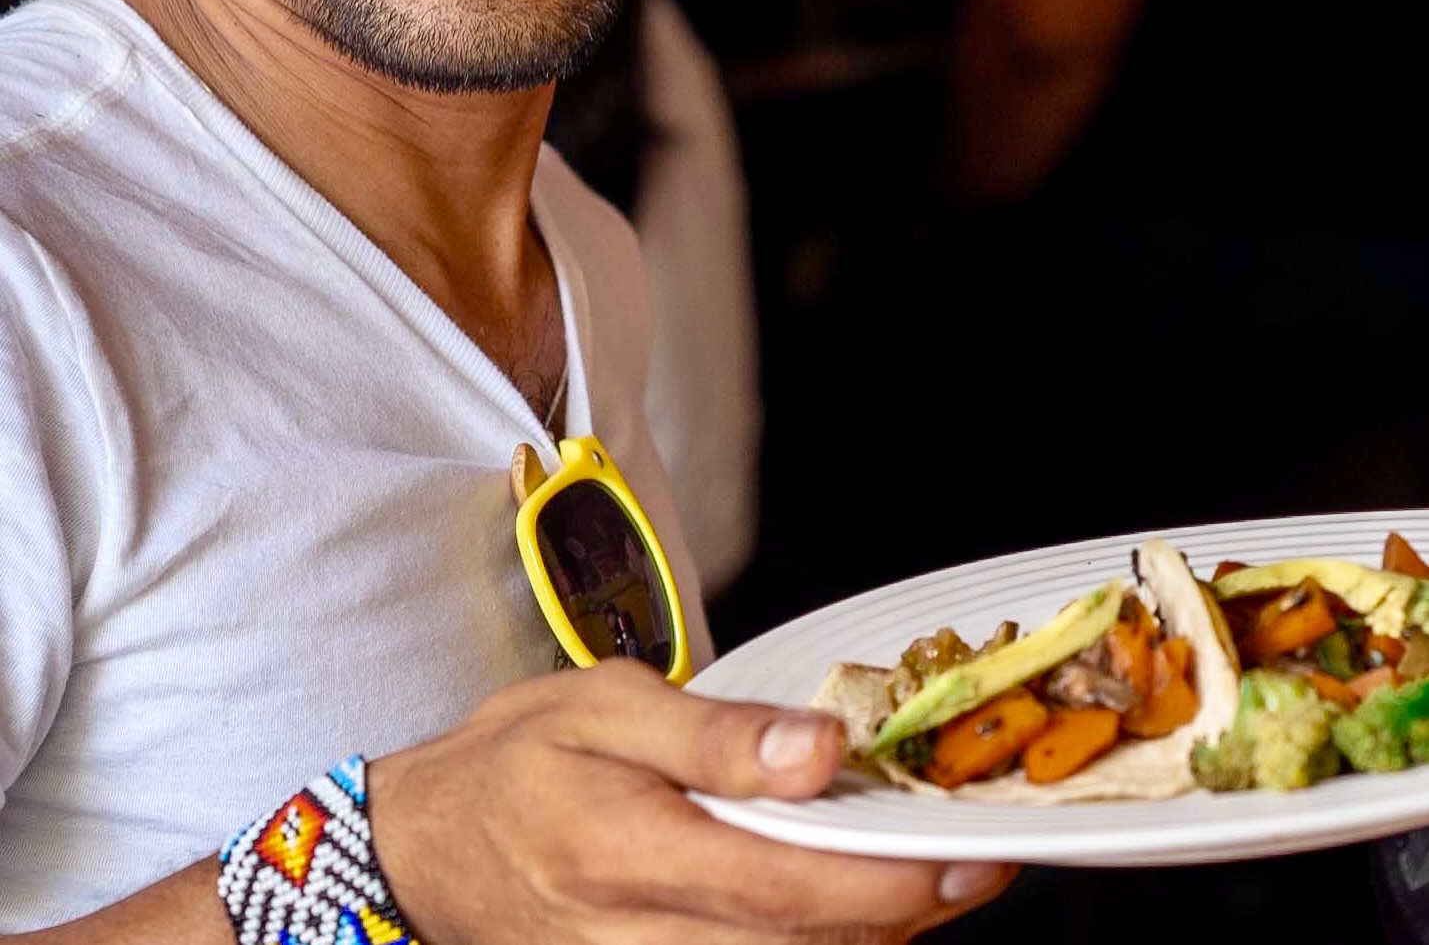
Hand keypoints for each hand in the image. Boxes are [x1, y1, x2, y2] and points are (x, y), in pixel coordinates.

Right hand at [369, 660, 1014, 943]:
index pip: (784, 888)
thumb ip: (716, 733)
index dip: (890, 882)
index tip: (968, 856)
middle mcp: (636, 941)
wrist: (428, 848)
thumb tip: (821, 751)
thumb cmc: (518, 760)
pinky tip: (847, 906)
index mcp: (625, 850)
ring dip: (866, 934)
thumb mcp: (605, 705)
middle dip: (904, 915)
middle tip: (972, 864)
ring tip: (922, 876)